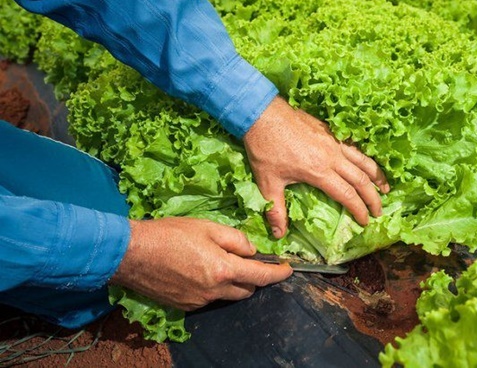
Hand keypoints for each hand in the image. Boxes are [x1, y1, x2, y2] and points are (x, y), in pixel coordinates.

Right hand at [110, 217, 291, 310]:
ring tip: (218, 262)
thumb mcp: (207, 227)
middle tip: (247, 260)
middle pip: (246, 289)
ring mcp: (199, 301)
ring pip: (227, 295)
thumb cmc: (169, 234)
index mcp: (223, 270)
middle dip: (253, 277)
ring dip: (232, 282)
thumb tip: (251, 250)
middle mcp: (214, 290)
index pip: (261, 276)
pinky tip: (199, 271)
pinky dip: (213, 286)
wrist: (131, 254)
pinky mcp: (185, 305)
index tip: (288, 269)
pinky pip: (209, 298)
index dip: (278, 273)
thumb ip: (235, 239)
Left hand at [243, 96, 389, 237]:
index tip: (365, 222)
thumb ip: (275, 209)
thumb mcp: (267, 182)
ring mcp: (333, 141)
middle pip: (361, 179)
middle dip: (373, 197)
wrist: (263, 113)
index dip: (359, 210)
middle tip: (379, 211)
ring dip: (376, 175)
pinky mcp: (329, 130)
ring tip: (385, 188)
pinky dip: (364, 157)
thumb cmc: (265, 148)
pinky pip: (354, 146)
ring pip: (362, 160)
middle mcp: (332, 156)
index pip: (347, 194)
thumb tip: (278, 234)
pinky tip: (366, 163)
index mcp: (319, 171)